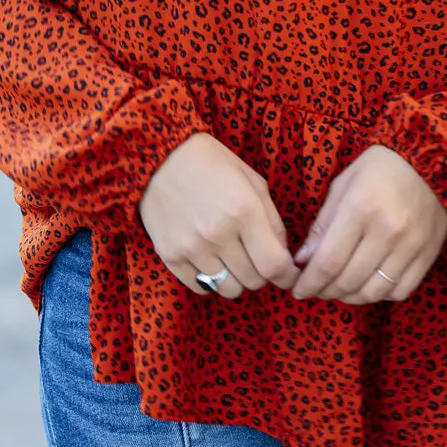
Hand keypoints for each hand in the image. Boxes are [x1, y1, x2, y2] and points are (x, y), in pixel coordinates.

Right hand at [138, 133, 299, 298]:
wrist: (159, 157)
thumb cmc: (212, 164)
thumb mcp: (252, 180)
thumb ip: (272, 219)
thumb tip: (284, 256)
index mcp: (244, 211)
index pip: (274, 265)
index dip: (287, 276)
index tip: (287, 274)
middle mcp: (218, 234)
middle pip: (253, 281)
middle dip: (261, 273)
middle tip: (255, 257)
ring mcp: (192, 248)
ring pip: (229, 289)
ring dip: (236, 278)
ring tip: (232, 259)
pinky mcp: (170, 256)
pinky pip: (201, 288)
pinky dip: (210, 280)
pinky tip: (210, 259)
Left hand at [290, 145, 446, 302]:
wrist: (429, 160)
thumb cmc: (379, 168)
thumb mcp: (343, 185)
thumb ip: (322, 225)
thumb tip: (303, 261)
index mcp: (359, 208)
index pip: (328, 261)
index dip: (310, 283)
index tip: (298, 291)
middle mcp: (387, 230)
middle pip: (349, 281)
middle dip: (327, 292)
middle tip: (317, 290)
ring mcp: (411, 245)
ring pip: (374, 292)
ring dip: (351, 298)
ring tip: (340, 290)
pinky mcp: (429, 254)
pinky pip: (401, 290)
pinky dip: (381, 295)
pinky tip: (369, 284)